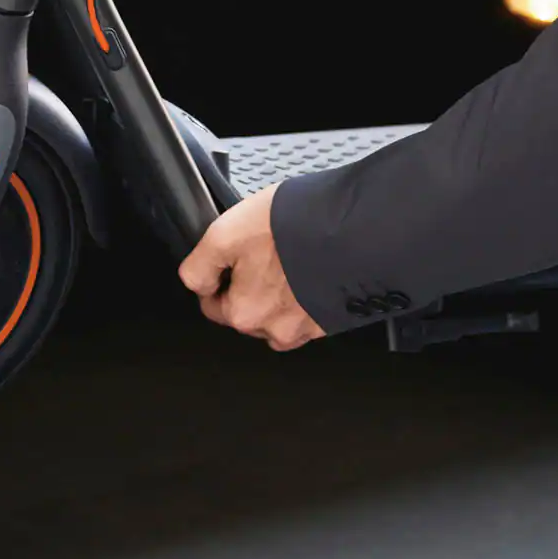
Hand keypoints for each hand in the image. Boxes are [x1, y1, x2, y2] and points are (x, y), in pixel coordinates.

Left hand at [178, 185, 324, 351]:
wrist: (362, 229)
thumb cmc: (297, 228)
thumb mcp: (226, 234)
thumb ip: (200, 265)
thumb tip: (194, 283)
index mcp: (244, 313)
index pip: (213, 305)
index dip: (218, 276)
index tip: (232, 255)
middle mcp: (277, 330)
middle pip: (249, 310)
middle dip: (251, 283)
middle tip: (266, 249)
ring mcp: (310, 327)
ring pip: (280, 311)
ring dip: (281, 290)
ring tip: (292, 257)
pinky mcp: (335, 318)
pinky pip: (311, 308)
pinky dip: (308, 292)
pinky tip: (313, 267)